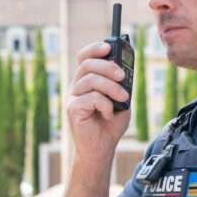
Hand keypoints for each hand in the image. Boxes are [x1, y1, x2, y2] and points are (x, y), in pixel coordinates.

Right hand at [66, 42, 131, 162]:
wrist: (101, 149)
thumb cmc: (110, 124)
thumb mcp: (120, 100)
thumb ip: (121, 84)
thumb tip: (124, 69)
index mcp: (86, 81)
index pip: (84, 57)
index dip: (94, 49)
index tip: (108, 46)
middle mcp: (76, 87)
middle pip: (87, 64)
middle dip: (107, 66)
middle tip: (122, 75)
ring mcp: (73, 98)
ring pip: (91, 79)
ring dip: (111, 87)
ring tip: (123, 97)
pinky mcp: (73, 110)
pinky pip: (91, 98)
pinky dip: (105, 104)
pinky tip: (108, 114)